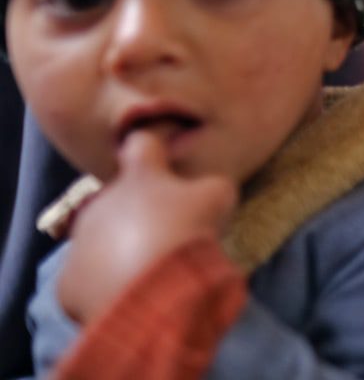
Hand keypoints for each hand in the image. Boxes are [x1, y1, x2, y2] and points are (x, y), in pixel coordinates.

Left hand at [58, 132, 236, 323]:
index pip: (141, 145)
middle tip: (169, 234)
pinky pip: (89, 277)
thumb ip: (210, 185)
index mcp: (137, 178)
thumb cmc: (187, 235)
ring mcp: (80, 242)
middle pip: (122, 200)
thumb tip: (204, 189)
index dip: (155, 151)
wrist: (156, 294)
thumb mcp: (218, 199)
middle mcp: (101, 203)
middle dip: (142, 212)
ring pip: (103, 239)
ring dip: (123, 247)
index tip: (165, 164)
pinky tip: (131, 291)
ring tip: (151, 268)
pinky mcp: (69, 281)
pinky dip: (107, 282)